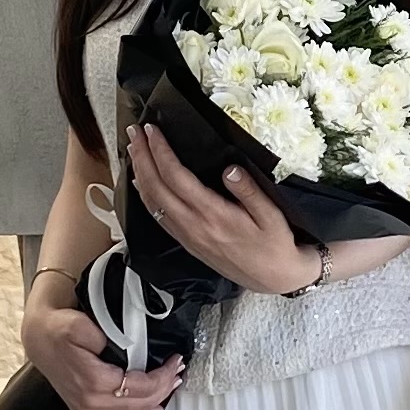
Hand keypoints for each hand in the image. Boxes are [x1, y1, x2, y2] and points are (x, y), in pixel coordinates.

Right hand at [23, 279, 184, 409]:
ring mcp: (86, 408)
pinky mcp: (84, 408)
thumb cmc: (57, 328)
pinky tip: (152, 409)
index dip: (162, 376)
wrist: (37, 337)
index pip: (140, 386)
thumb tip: (130, 347)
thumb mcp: (80, 323)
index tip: (176, 362)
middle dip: (163, 388)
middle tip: (179, 372)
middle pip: (138, 403)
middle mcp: (90, 401)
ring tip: (172, 387)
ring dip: (154, 402)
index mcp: (93, 381)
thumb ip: (107, 336)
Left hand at [126, 115, 319, 296]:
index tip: (152, 130)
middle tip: (133, 131)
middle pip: (155, 187)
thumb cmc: (276, 244)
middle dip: (142, 157)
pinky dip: (145, 195)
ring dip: (139, 173)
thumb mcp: (272, 215)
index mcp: (213, 215)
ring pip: (151, 203)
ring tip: (133, 150)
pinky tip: (142, 183)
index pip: (177, 178)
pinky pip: (157, 216)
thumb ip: (250, 191)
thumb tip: (230, 169)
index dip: (161, 152)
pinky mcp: (187, 243)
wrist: (274, 279)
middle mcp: (193, 226)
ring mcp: (187, 236)